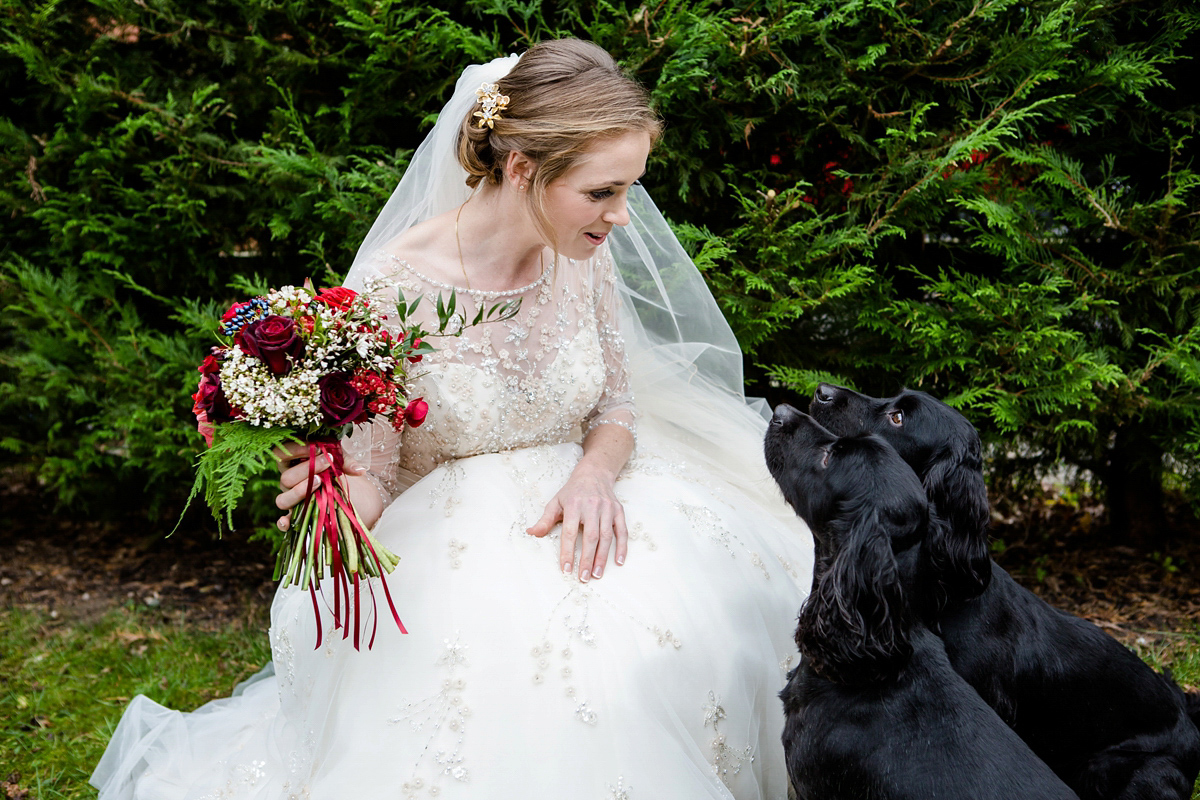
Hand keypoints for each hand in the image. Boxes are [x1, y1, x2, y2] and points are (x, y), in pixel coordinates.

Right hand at [273, 441, 367, 531]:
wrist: (334, 479)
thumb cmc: (330, 463)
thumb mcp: (337, 457)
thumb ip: (345, 461)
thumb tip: (360, 471)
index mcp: (290, 462)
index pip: (282, 453)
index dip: (296, 450)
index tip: (317, 448)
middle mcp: (286, 480)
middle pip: (286, 478)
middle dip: (307, 470)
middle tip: (326, 462)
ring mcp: (289, 497)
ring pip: (283, 499)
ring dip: (300, 492)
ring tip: (319, 482)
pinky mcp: (295, 513)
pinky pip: (283, 522)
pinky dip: (284, 523)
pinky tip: (287, 522)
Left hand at [526, 463, 627, 581]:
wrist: (594, 473)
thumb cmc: (573, 491)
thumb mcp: (556, 502)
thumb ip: (545, 520)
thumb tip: (531, 533)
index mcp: (573, 505)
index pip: (569, 533)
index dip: (567, 552)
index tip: (566, 569)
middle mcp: (592, 506)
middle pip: (590, 537)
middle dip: (587, 559)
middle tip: (583, 577)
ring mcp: (607, 509)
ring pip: (606, 536)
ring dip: (602, 557)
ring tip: (597, 574)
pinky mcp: (618, 511)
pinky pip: (622, 531)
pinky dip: (621, 547)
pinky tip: (618, 562)